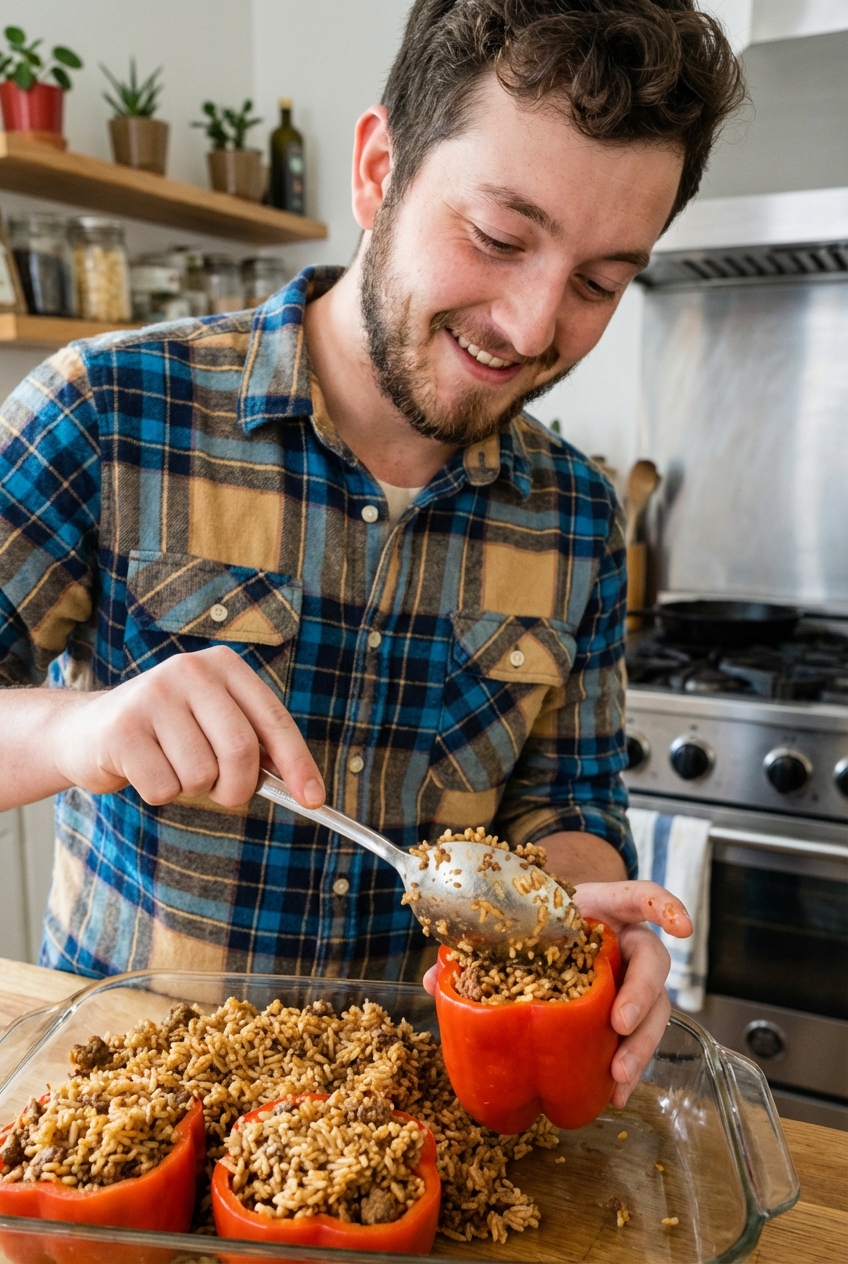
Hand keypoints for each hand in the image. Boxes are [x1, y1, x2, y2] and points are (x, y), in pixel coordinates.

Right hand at [51, 646, 324, 809]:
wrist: (88, 730)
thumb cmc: (168, 734)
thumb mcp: (215, 724)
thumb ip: (257, 746)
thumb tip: (304, 789)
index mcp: (224, 666)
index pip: (273, 719)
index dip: (298, 764)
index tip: (313, 799)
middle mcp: (190, 670)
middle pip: (240, 749)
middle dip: (238, 787)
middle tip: (225, 795)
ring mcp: (153, 695)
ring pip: (201, 774)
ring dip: (192, 789)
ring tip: (172, 767)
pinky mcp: (122, 728)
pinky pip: (164, 787)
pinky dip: (160, 793)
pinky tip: (144, 770)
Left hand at [421, 879, 690, 1109]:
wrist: (549, 927)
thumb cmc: (536, 922)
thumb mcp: (511, 924)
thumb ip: (476, 946)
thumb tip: (435, 980)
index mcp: (601, 908)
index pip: (639, 896)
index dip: (664, 905)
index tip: (682, 927)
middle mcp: (625, 942)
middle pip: (651, 963)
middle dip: (642, 995)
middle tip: (619, 1025)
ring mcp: (630, 978)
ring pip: (654, 1009)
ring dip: (641, 1045)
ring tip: (619, 1078)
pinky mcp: (625, 1011)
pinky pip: (636, 1039)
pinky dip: (629, 1066)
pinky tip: (615, 1094)